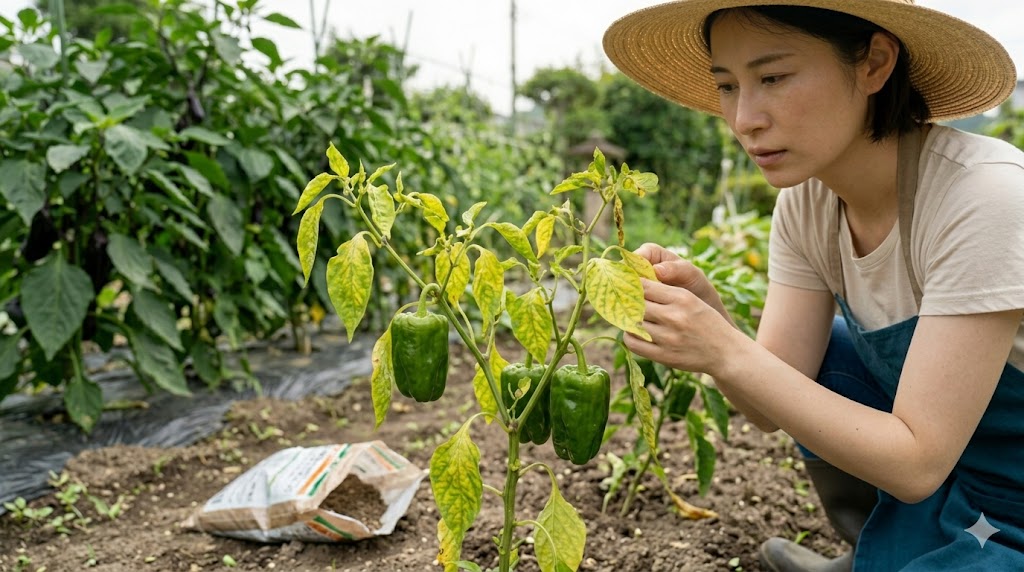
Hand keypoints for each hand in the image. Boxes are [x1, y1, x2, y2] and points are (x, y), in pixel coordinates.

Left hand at [626, 244, 738, 374]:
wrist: (725, 352)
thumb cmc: (707, 322)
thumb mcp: (692, 300)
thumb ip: (666, 292)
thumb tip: (634, 284)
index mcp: (682, 298)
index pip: (644, 286)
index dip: (632, 285)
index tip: (627, 286)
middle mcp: (674, 317)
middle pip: (636, 304)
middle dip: (628, 302)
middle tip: (624, 302)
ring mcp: (668, 338)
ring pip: (632, 323)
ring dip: (628, 320)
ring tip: (631, 318)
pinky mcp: (664, 356)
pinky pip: (634, 343)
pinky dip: (630, 336)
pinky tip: (636, 333)